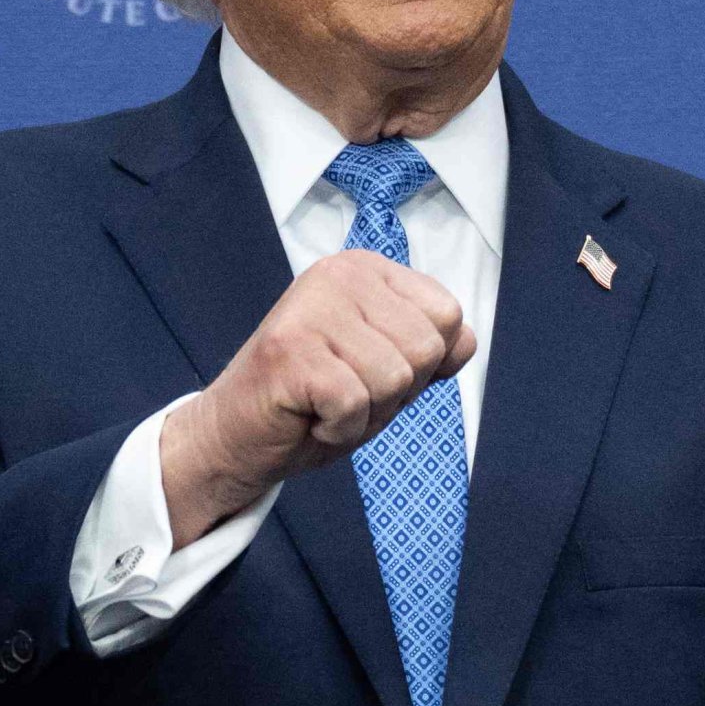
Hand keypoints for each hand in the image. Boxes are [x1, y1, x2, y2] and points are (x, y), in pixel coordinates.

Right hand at [160, 248, 470, 540]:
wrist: (238, 436)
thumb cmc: (316, 401)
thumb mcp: (388, 369)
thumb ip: (431, 347)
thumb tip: (465, 337)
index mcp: (367, 269)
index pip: (448, 317)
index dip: (422, 365)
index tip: (371, 370)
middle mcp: (339, 274)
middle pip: (426, 349)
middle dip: (395, 392)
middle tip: (346, 391)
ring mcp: (311, 308)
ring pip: (395, 378)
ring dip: (366, 413)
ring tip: (326, 403)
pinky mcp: (289, 350)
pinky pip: (356, 404)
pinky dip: (340, 429)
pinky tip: (310, 416)